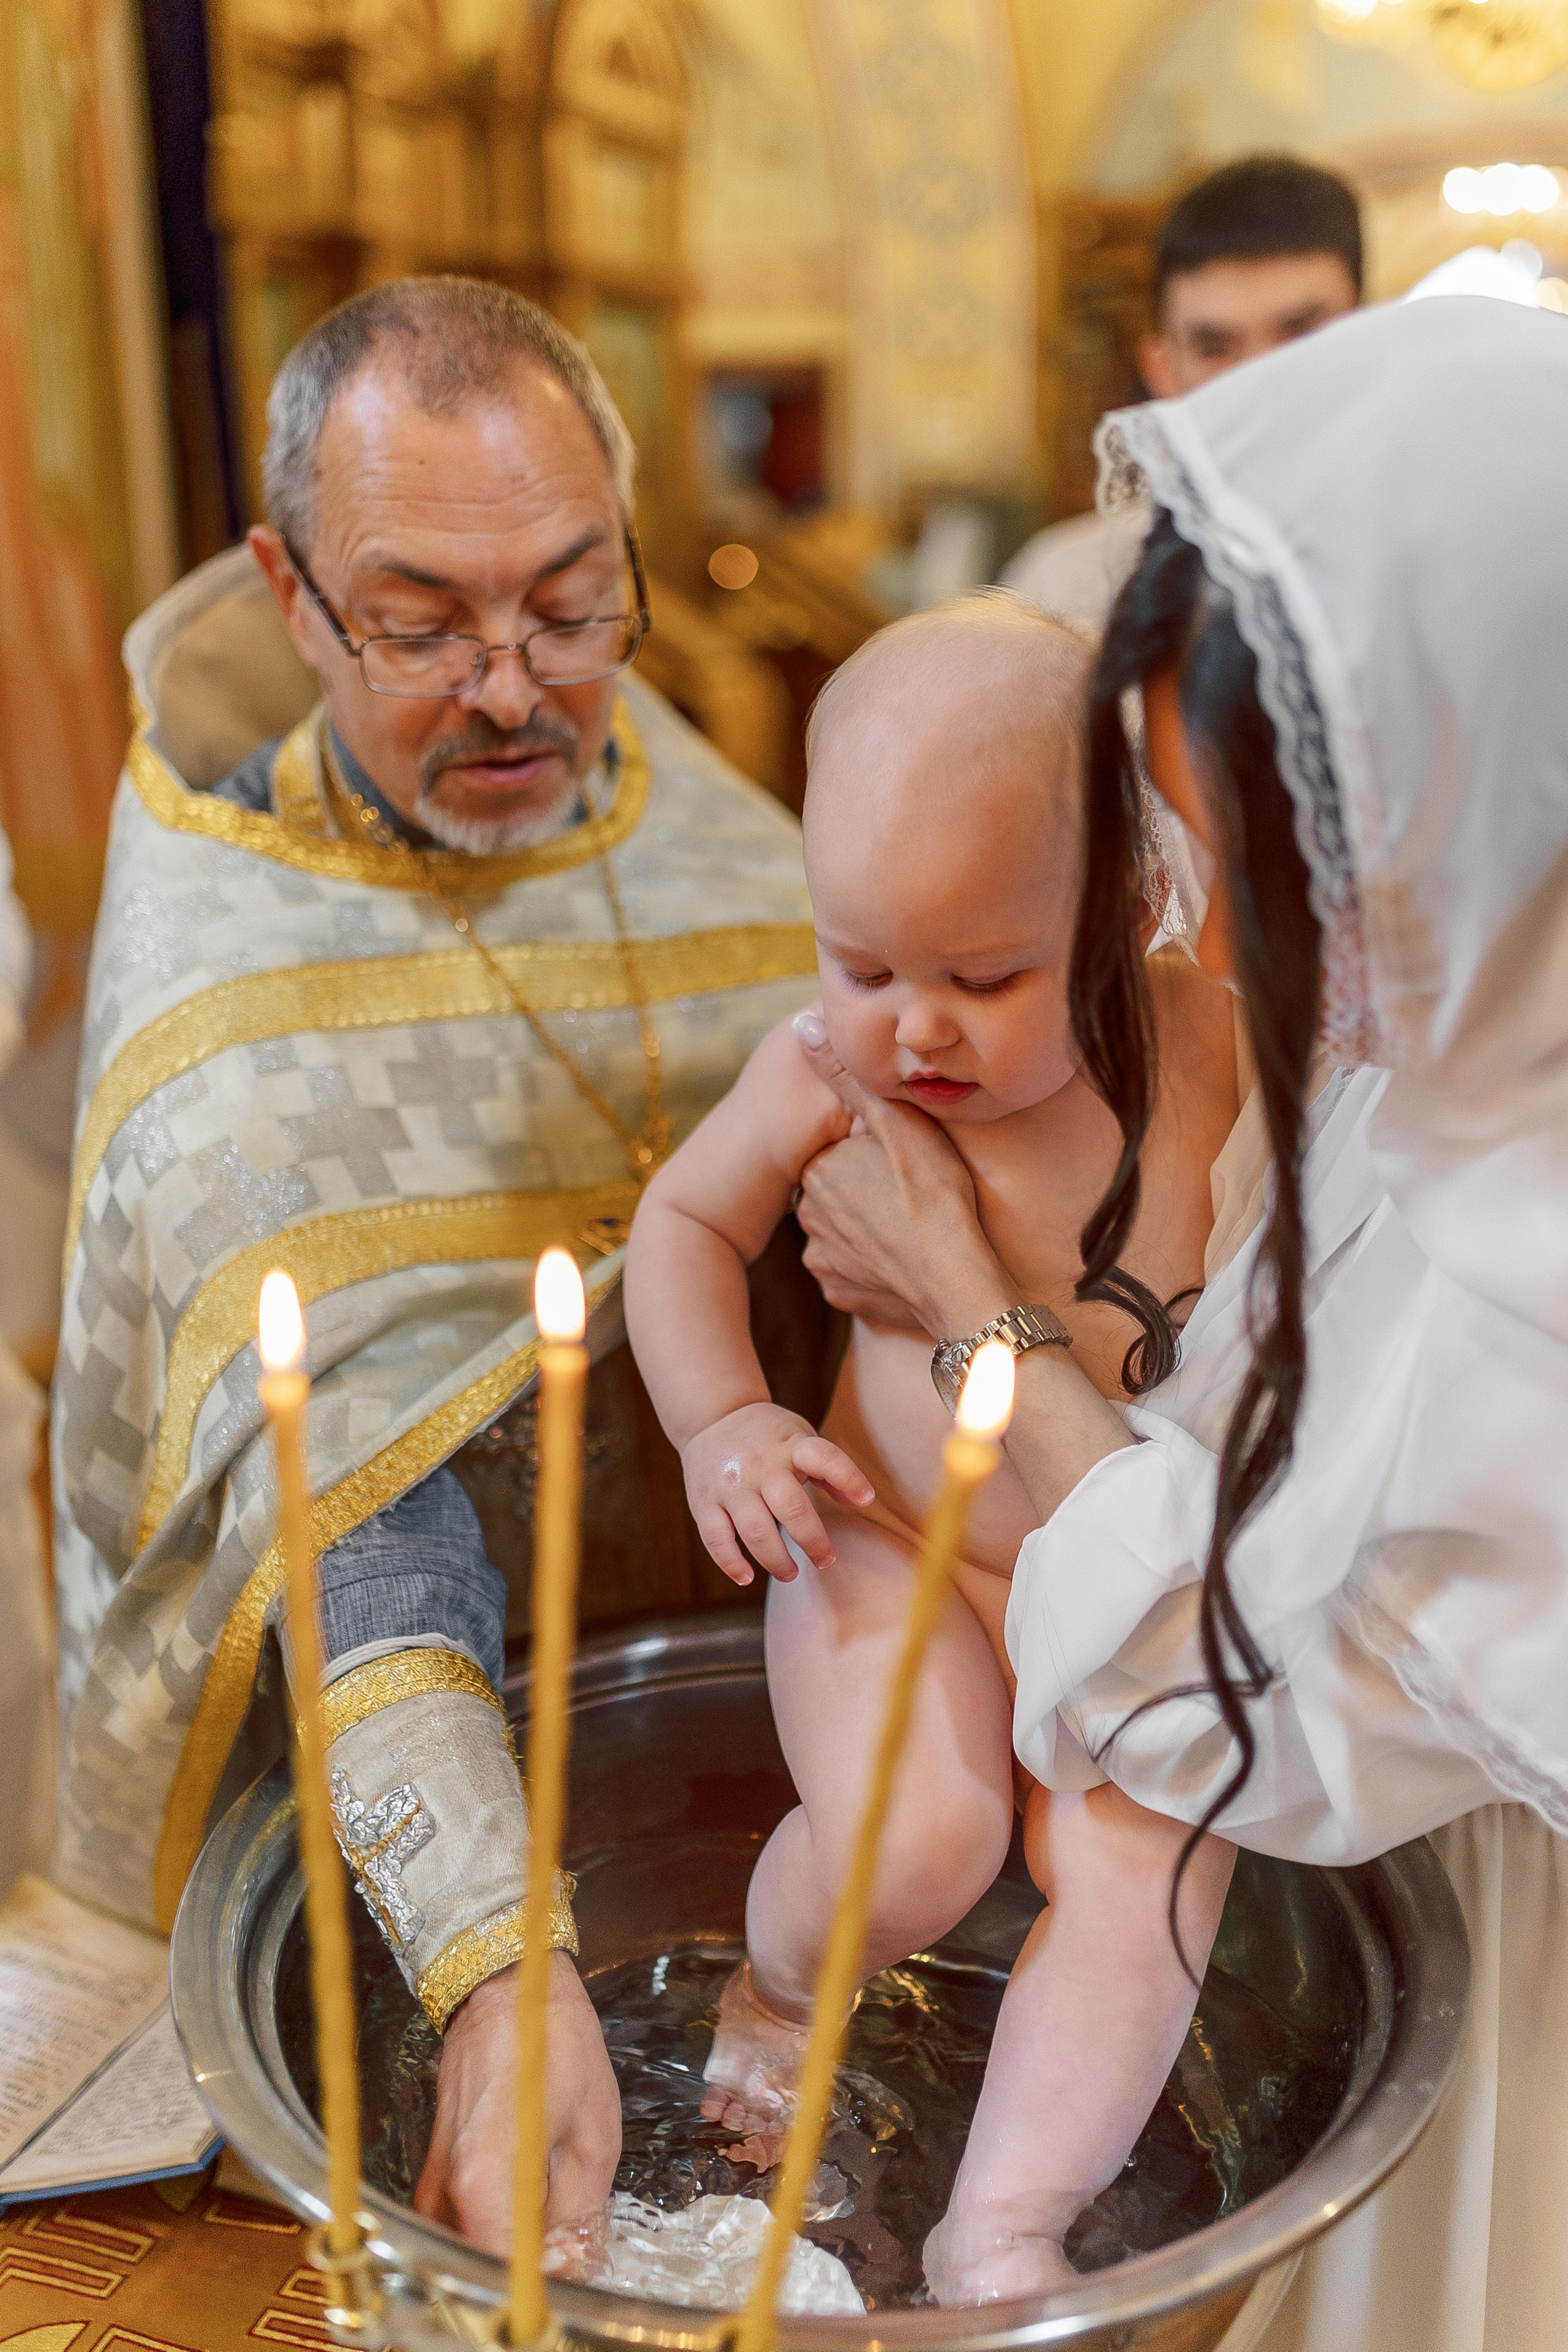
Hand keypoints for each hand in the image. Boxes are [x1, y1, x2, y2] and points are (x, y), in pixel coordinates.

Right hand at [415, 1949, 620, 2258]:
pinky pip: (463, 2226)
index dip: (544, 2292)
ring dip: (513, 2257)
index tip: (574, 2283)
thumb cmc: (554, 2045)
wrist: (504, 1987)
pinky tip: (533, 2214)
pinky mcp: (434, 2173)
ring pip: (472, 2252)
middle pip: (485, 2271)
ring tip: (559, 2237)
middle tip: (574, 2260)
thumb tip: (577, 2272)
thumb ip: (580, 2217)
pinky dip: (496, 2233)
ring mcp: (433, 2185)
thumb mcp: (592, 2135)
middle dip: (530, 2279)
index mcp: (486, 2186)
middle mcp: (446, 2195)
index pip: (507, 2281)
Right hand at [682, 1401, 873, 1584]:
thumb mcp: (801, 1437)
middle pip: (791, 1508)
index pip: (824, 1457)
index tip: (866, 1500)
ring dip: (776, 1560)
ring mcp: (730, 1484)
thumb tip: (862, 1501)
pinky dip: (732, 1563)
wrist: (712, 1415)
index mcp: (791, 1445)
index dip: (848, 1477)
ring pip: (755, 1531)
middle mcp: (761, 1465)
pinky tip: (747, 1577)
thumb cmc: (768, 1435)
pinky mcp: (704, 1501)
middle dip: (812, 1541)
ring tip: (791, 1573)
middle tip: (825, 1560)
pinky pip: (716, 1538)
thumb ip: (829, 1468)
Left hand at [791, 1013, 1014, 1338]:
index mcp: (817, 1169)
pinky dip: (872, 1265)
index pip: (836, 1150)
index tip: (901, 1160)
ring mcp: (821, 1259)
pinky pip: (851, 1271)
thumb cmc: (936, 1198)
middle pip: (836, 1189)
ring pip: (841, 1231)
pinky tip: (902, 1258)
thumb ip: (848, 1078)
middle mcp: (807, 1215)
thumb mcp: (898, 1125)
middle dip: (864, 1187)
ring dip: (867, 1227)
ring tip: (910, 1225)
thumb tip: (803, 1028)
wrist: (957, 1284)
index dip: (870, 1151)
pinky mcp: (838, 1293)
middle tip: (909, 1193)